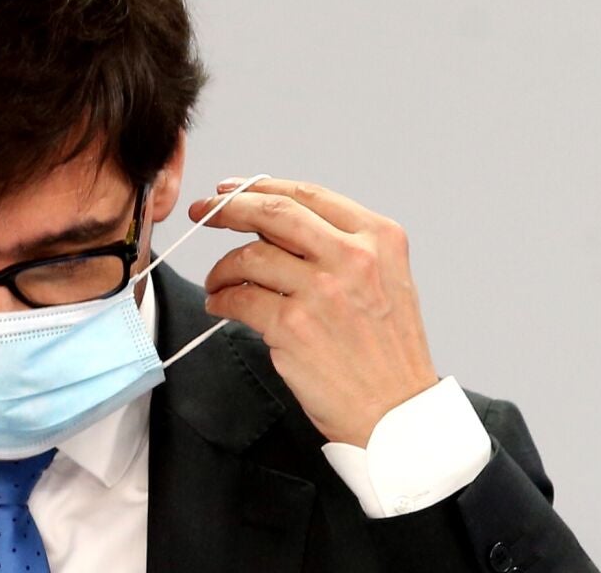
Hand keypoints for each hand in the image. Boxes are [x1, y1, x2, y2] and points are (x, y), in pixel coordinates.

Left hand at [190, 177, 437, 447]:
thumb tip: (271, 223)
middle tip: (203, 212)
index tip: (231, 190)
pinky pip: (239, 300)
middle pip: (273, 212)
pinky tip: (220, 306)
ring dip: (222, 268)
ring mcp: (322, 290)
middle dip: (228, 208)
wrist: (397, 413)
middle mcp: (353, 256)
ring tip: (217, 283)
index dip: (260, 187)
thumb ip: (340, 246)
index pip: (307, 195)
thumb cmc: (386, 351)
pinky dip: (221, 300)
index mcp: (378, 238)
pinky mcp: (293, 326)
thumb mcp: (385, 279)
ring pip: (249, 257)